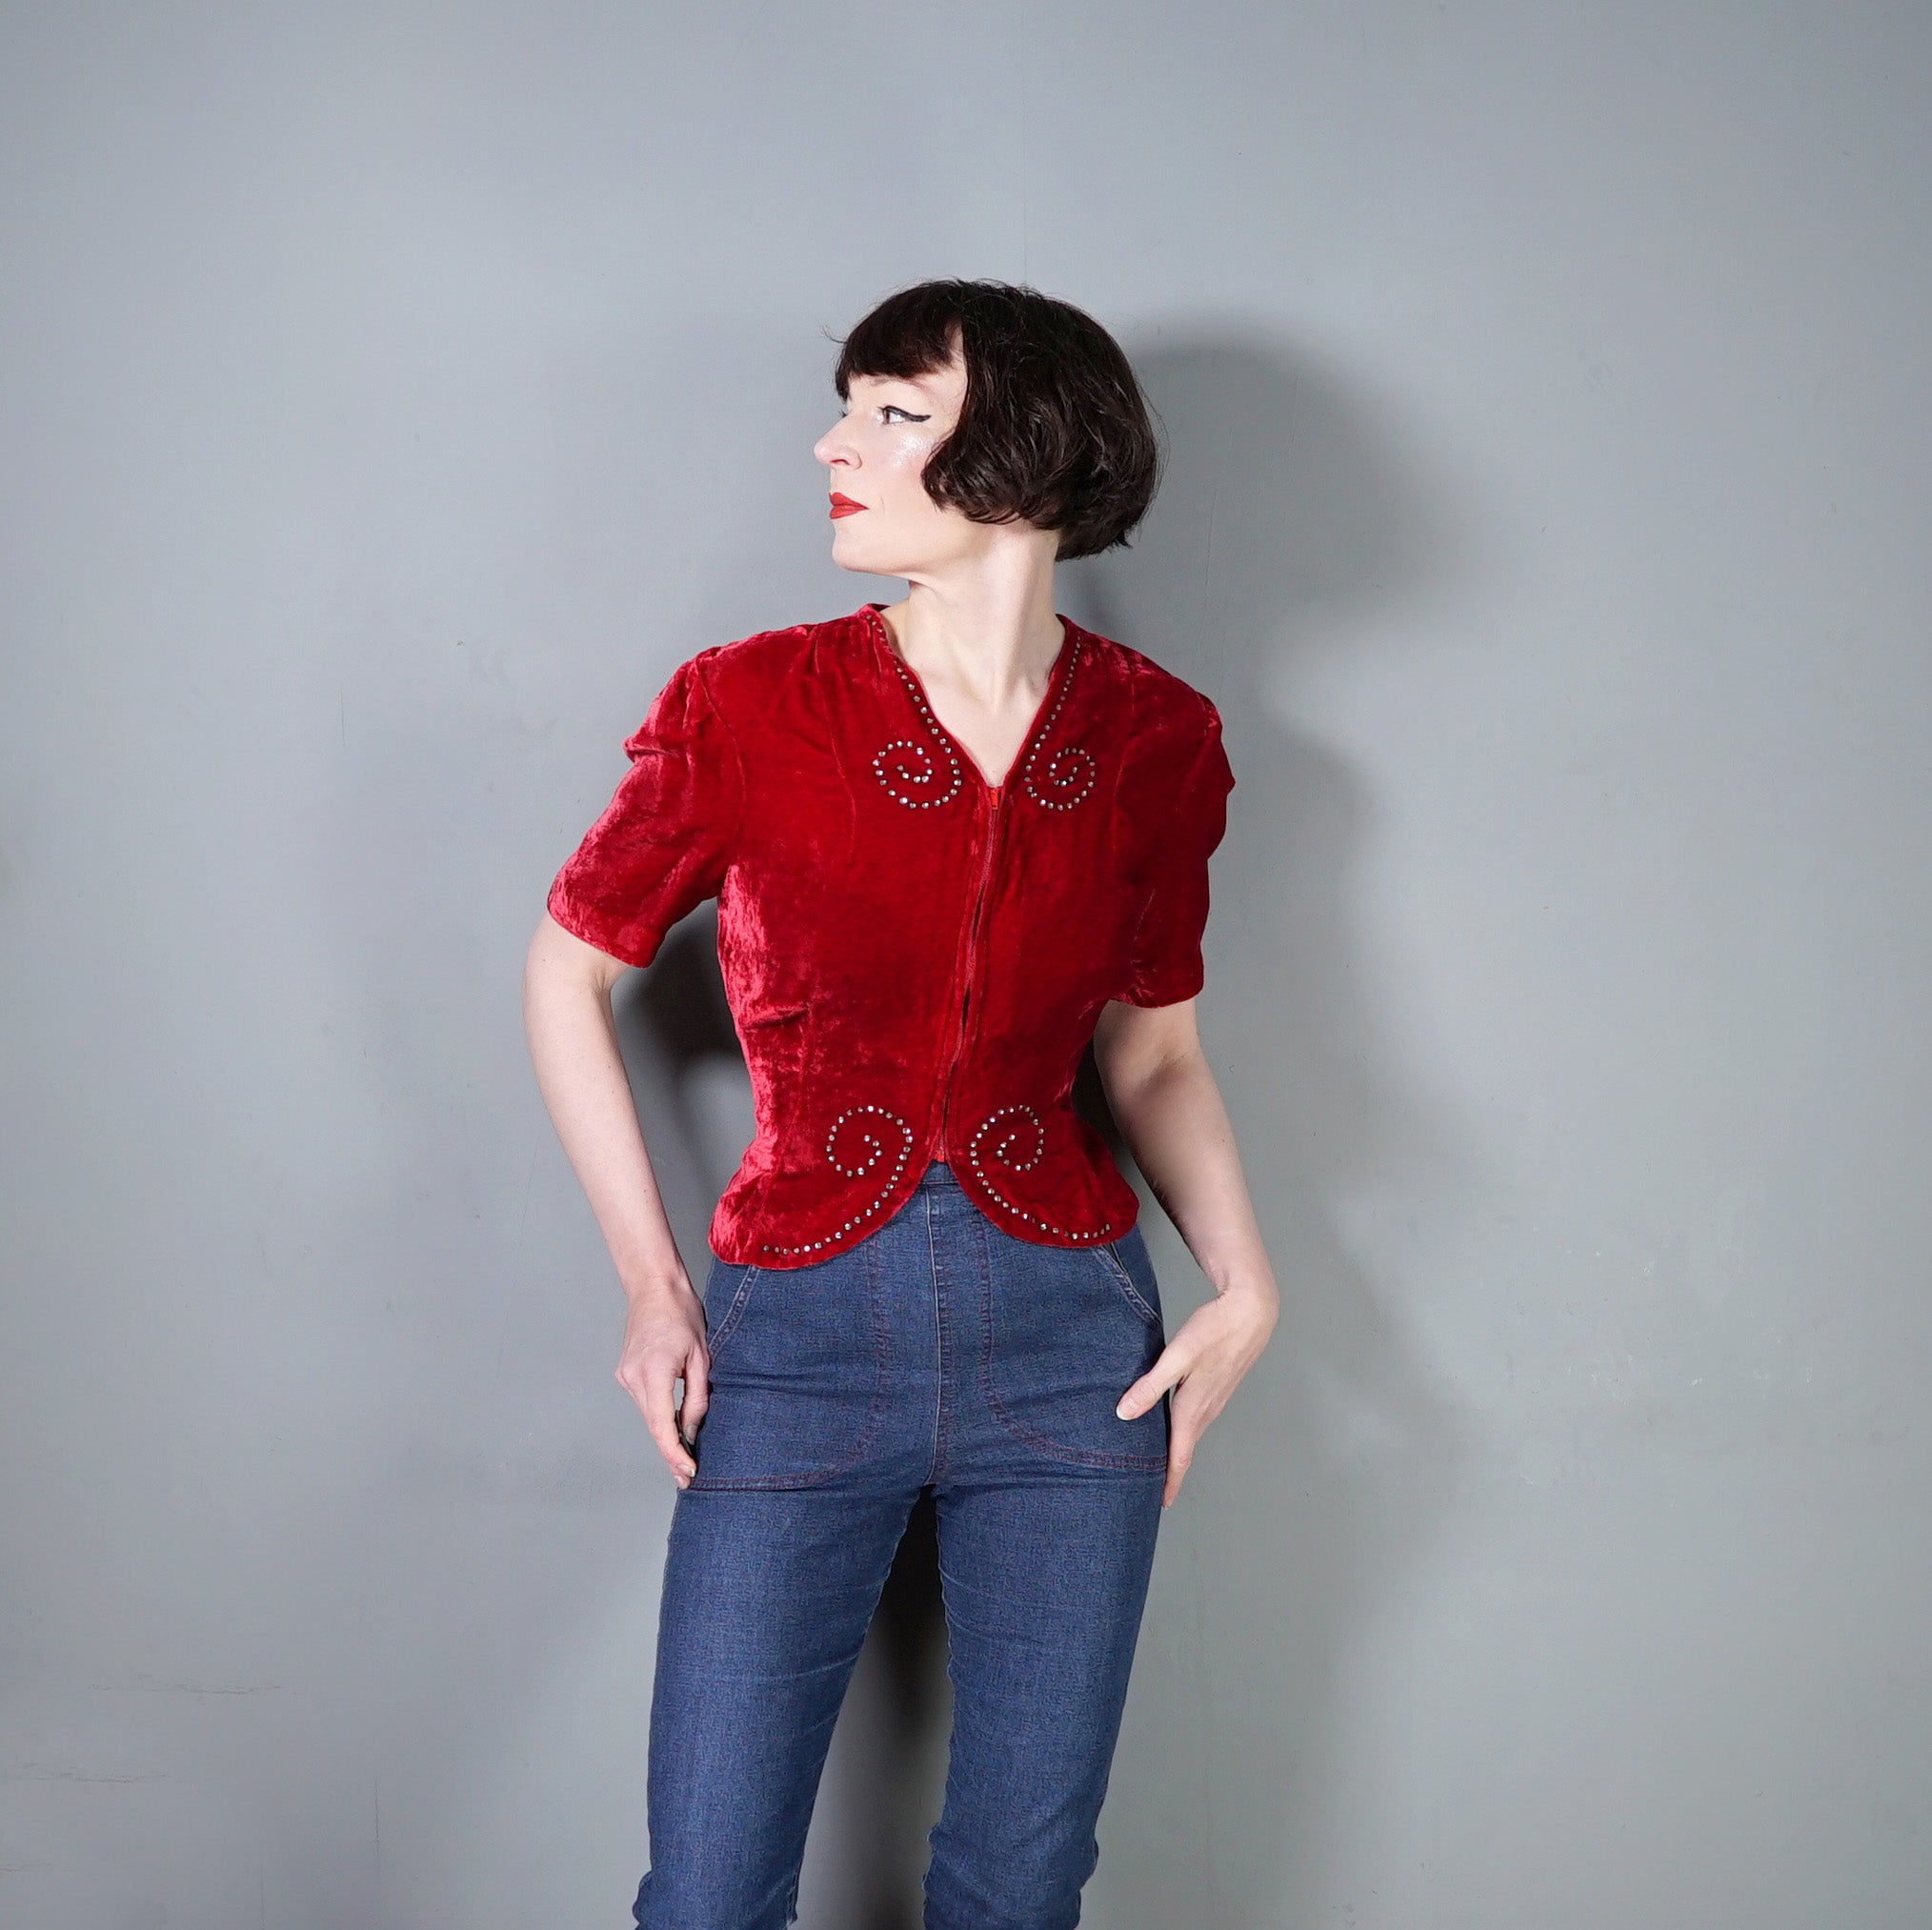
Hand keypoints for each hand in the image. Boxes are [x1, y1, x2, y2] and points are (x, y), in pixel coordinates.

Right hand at [614, 1280, 707, 1489]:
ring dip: (665, 1434)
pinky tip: (672, 1425)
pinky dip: (658, 1415)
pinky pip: (644, 1401)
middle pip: (653, 1425)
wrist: (653, 1287)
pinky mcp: (625, 1372)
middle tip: (687, 1476)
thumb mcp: (701, 1355)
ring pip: (648, 1415)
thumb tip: (691, 1429)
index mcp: (654, 1372)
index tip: (687, 1471)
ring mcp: (625, 1375)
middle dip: (671, 1451)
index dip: (675, 1453)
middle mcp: (633, 1377)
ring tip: (684, 1457)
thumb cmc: (681, 1313)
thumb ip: (697, 1396)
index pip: (661, 1425)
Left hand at [1115, 1282, 1277, 1507]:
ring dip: (1177, 1452)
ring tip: (1159, 1464)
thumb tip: (1124, 1413)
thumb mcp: (1177, 1356)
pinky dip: (1184, 1432)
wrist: (1251, 1312)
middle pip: (1185, 1450)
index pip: (1179, 1455)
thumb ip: (1151, 1385)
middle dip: (1170, 1472)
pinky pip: (1197, 1419)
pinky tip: (1173, 1426)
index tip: (1160, 1504)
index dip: (1169, 1481)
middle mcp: (1206, 1410)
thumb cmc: (1214, 1330)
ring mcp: (1214, 1400)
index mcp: (1194, 1407)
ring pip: (1191, 1435)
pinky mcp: (1217, 1388)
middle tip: (1152, 1490)